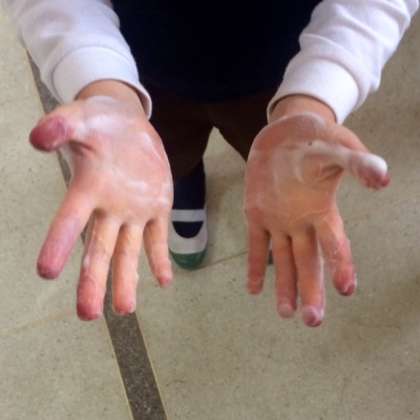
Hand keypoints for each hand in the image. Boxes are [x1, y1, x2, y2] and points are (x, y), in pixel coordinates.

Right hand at [30, 81, 172, 319]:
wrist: (127, 124)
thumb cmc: (97, 121)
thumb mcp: (78, 117)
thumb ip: (60, 126)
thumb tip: (40, 137)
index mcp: (88, 188)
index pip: (70, 220)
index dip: (58, 243)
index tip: (45, 271)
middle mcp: (109, 207)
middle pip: (99, 249)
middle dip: (93, 280)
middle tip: (87, 315)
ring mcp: (134, 211)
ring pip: (129, 251)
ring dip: (127, 279)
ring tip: (125, 309)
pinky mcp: (156, 208)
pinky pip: (157, 237)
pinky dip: (160, 257)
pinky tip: (164, 280)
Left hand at [245, 95, 388, 326]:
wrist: (285, 133)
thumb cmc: (317, 140)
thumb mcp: (338, 147)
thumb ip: (358, 163)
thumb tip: (383, 178)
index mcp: (322, 210)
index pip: (334, 243)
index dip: (341, 264)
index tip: (346, 289)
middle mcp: (302, 222)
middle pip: (309, 262)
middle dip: (311, 290)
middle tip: (312, 321)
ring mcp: (278, 220)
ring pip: (284, 259)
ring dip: (285, 286)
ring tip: (286, 313)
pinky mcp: (256, 213)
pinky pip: (256, 244)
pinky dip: (256, 266)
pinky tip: (253, 289)